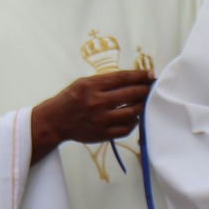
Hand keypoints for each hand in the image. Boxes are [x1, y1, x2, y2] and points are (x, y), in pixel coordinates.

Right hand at [30, 69, 153, 159]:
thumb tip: (131, 78)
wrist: (56, 121)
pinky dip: (134, 122)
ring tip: (144, 102)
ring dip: (141, 106)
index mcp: (92, 86)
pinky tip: (135, 117)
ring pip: (132, 112)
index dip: (139, 76)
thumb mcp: (83, 83)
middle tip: (152, 88)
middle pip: (130, 94)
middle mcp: (97, 102)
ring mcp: (101, 120)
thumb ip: (105, 81)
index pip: (122, 78)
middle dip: (145, 90)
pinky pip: (126, 129)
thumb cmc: (71, 99)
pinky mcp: (103, 134)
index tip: (150, 75)